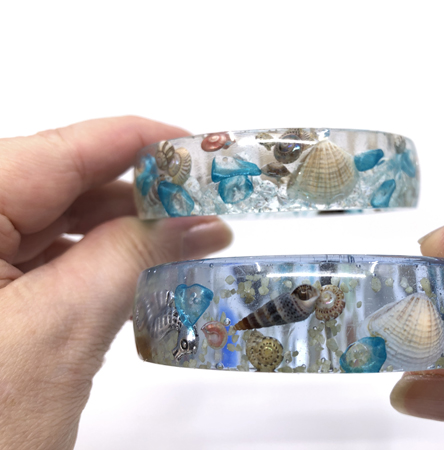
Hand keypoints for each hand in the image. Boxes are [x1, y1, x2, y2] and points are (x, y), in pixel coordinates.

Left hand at [0, 117, 231, 448]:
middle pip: (61, 182)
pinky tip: (141, 266)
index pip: (62, 149)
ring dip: (123, 229)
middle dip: (139, 193)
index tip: (195, 145)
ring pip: (56, 220)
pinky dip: (97, 257)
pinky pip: (46, 255)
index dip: (137, 141)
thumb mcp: (66, 324)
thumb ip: (132, 253)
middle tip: (204, 203)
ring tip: (185, 239)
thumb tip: (195, 221)